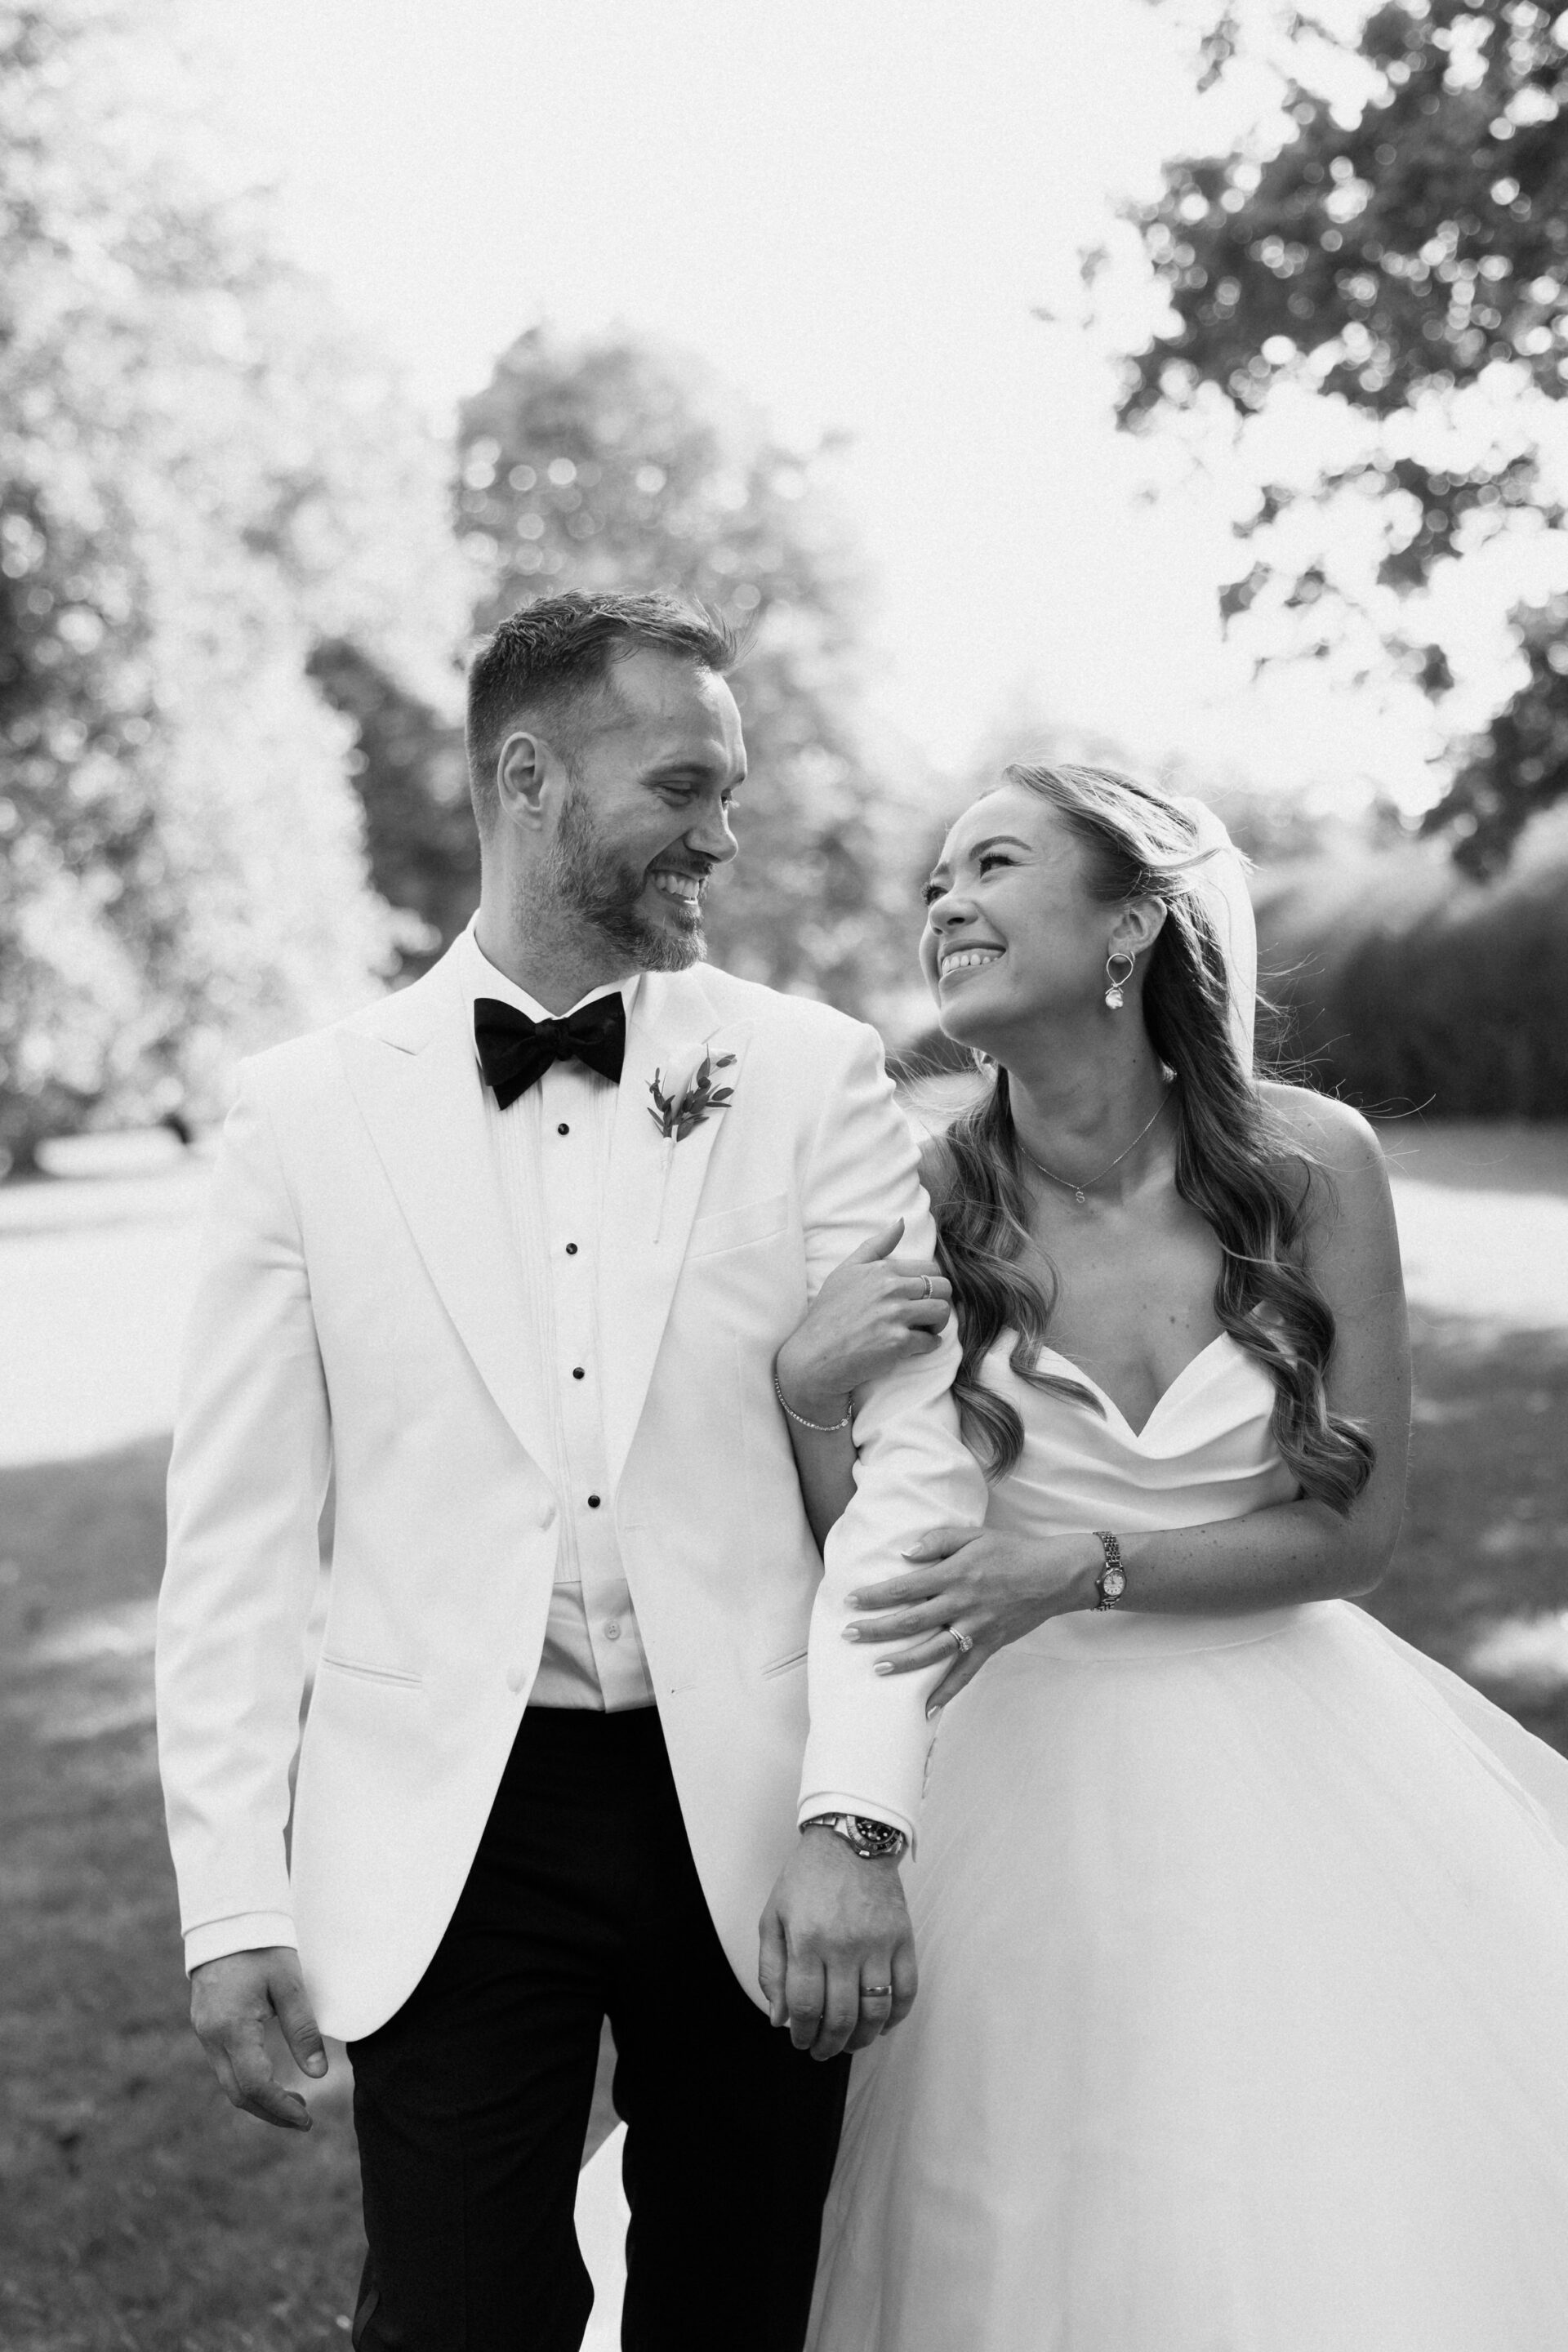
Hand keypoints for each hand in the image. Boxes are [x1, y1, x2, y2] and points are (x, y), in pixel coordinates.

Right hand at [190, 1946, 327, 2130]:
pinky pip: (223, 2065)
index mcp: (232, 2028)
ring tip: (293, 2101)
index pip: (256, 2086)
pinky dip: (247, 2080)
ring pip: (228, 2082)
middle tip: (304, 2118)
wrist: (227, 1920)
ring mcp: (204, 2032)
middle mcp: (211, 2037)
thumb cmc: (262, 1947)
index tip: (306, 2119)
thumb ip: (303, 2028)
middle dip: (270, 2112)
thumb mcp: (289, 1984)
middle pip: (238, 2093)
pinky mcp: (205, 2025)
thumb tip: (318, 2074)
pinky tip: (270, 2076)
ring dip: (259, 2098)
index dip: (281, 2108)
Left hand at [758, 1830, 916, 2060]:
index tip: (800, 2041)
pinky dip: (896, 2016)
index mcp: (807, 1941)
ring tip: (850, 2043)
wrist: (850, 1839)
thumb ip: (771, 1969)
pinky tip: (882, 2024)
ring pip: (875, 2012)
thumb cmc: (807, 1877)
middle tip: (823, 2051)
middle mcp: (844, 1946)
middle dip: (829, 2045)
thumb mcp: (773, 1917)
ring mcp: (878, 1944)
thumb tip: (780, 2017)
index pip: (807, 2008)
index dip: (803, 2035)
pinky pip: (906, 1990)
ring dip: (862, 2039)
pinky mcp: (903, 1939)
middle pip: (842, 2017)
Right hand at [775, 1220, 952, 1421]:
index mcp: (882, 1269)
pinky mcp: (899, 1343)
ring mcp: (896, 1316)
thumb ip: (876, 1245)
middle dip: (939, 1301)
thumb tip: (902, 1223)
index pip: (931, 1268)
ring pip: (943, 1312)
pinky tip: (915, 1346)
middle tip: (926, 1314)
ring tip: (923, 1329)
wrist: (815, 1354)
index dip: (931, 1283)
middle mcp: (891, 1289)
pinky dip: (929, 1345)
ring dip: (938, 1323)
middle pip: (944, 1288)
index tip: (921, 1296)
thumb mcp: (846, 1271)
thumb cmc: (828, 1313)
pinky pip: (932, 1340)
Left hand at [845, 1528, 1102, 1710]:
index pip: (906, 1587)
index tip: (851, 1600)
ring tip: (876, 1668)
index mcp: (955, 1575)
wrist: (1054, 1575)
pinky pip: (965, 1673)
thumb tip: (905, 1554)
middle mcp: (962, 1604)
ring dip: (903, 1662)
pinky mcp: (990, 1646)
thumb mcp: (974, 1535)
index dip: (876, 1595)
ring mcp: (977, 1629)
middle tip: (848, 1635)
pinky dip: (946, 1692)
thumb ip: (938, 1540)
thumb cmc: (1011, 1550)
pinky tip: (927, 1709)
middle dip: (877, 1629)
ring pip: (933, 1651)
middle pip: (912, 1621)